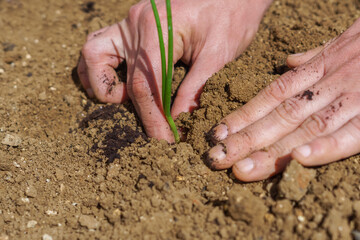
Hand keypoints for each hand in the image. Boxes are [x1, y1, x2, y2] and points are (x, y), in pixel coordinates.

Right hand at [77, 0, 271, 141]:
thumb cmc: (232, 13)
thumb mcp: (219, 53)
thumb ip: (196, 87)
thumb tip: (178, 119)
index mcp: (157, 30)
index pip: (146, 85)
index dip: (153, 118)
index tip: (165, 139)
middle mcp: (136, 24)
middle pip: (124, 78)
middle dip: (140, 112)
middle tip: (158, 131)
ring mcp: (131, 22)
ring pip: (93, 54)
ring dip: (102, 84)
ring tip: (128, 104)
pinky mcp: (133, 26)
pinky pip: (103, 46)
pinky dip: (104, 68)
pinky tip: (120, 84)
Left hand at [207, 18, 359, 181]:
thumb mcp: (338, 44)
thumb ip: (312, 58)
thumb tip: (288, 65)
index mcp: (316, 70)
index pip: (270, 96)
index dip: (242, 116)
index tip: (216, 134)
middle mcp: (327, 85)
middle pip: (279, 117)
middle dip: (245, 140)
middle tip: (215, 159)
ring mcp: (352, 98)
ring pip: (305, 127)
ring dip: (272, 151)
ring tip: (240, 169)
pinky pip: (352, 133)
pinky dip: (327, 146)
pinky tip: (299, 160)